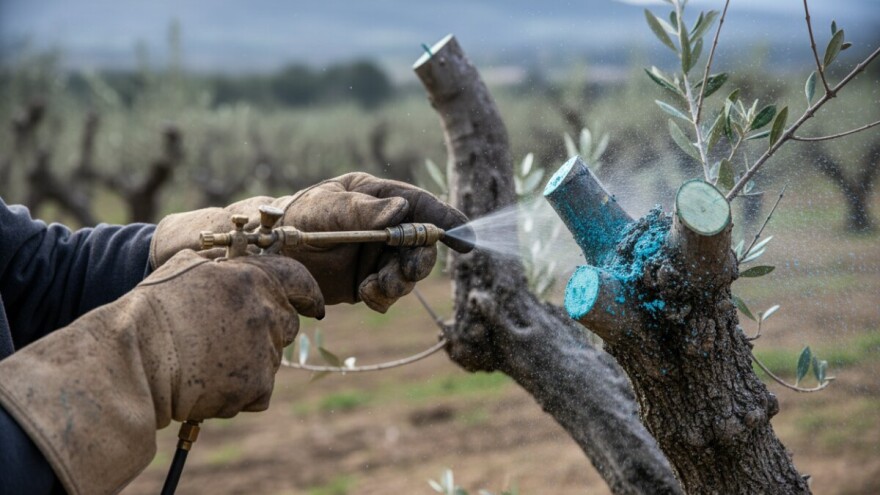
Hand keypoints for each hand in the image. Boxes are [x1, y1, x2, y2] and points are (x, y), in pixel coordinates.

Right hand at [0, 250, 323, 493]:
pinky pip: (260, 392)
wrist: (134, 358)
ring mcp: (264, 349)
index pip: (299, 280)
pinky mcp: (256, 385)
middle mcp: (266, 311)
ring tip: (205, 363)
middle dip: (265, 333)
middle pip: (285, 325)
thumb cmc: (152, 310)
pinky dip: (241, 393)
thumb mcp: (185, 266)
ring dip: (248, 363)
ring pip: (271, 359)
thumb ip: (222, 266)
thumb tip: (235, 264)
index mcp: (252, 278)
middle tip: (227, 342)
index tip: (314, 307)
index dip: (309, 294)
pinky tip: (208, 385)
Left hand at [151, 172, 469, 311]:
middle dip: (418, 261)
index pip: (422, 206)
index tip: (467, 238)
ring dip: (399, 283)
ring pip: (408, 273)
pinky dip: (384, 298)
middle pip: (422, 244)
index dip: (447, 221)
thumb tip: (400, 210)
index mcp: (380, 197)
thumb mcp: (327, 209)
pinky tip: (367, 296)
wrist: (266, 255)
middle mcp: (384, 226)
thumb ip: (361, 210)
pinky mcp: (367, 282)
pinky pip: (390, 293)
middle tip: (404, 273)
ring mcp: (377, 255)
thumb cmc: (295, 219)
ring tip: (374, 288)